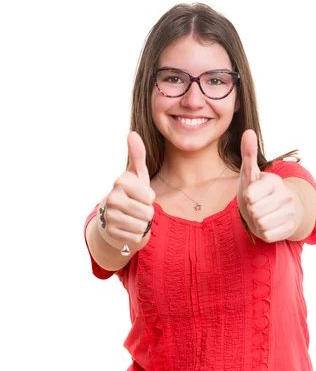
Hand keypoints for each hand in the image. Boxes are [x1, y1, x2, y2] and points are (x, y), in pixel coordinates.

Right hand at [99, 132, 154, 247]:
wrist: (113, 218)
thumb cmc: (131, 194)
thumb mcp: (137, 175)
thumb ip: (138, 155)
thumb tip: (132, 133)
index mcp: (121, 182)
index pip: (150, 197)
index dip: (149, 198)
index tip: (140, 195)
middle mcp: (112, 198)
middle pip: (147, 213)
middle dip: (147, 213)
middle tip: (137, 209)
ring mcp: (110, 216)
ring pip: (142, 226)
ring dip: (142, 224)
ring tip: (133, 218)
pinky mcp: (111, 232)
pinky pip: (135, 237)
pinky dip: (136, 235)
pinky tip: (128, 228)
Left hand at [237, 129, 298, 242]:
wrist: (278, 209)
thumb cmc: (259, 190)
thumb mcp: (250, 173)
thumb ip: (248, 154)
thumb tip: (248, 132)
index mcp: (274, 181)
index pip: (250, 196)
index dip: (247, 198)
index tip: (253, 194)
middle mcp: (285, 196)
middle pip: (254, 212)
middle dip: (252, 211)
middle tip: (257, 206)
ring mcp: (290, 212)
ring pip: (261, 224)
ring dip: (257, 222)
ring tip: (263, 214)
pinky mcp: (289, 228)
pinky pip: (267, 235)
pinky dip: (264, 232)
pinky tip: (269, 224)